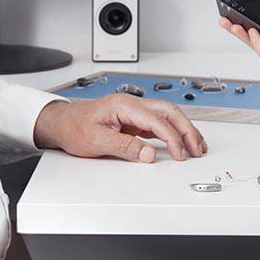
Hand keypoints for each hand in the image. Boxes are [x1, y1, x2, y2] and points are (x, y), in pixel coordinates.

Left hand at [34, 94, 207, 162]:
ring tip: (196, 146)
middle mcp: (131, 105)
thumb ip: (124, 147)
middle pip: (169, 112)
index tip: (180, 154)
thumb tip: (148, 154)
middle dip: (187, 130)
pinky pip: (158, 124)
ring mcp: (133, 112)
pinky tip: (180, 143)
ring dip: (183, 130)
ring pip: (166, 116)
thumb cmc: (74, 128)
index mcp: (123, 105)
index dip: (172, 138)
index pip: (157, 120)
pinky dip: (172, 133)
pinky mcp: (133, 121)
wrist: (61, 124)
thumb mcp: (97, 140)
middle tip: (197, 149)